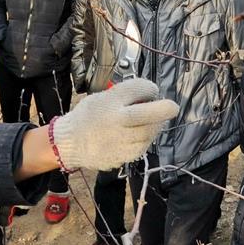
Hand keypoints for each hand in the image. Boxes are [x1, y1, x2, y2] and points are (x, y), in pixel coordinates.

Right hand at [51, 78, 177, 170]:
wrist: (70, 142)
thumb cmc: (88, 116)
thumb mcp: (102, 97)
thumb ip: (125, 94)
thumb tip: (151, 95)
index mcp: (109, 102)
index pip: (137, 89)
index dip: (150, 88)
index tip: (152, 90)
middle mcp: (115, 121)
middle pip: (146, 114)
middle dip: (164, 109)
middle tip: (173, 107)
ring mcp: (119, 141)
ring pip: (149, 132)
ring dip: (156, 125)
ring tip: (152, 121)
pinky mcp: (122, 156)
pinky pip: (142, 146)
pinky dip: (146, 139)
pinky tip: (141, 134)